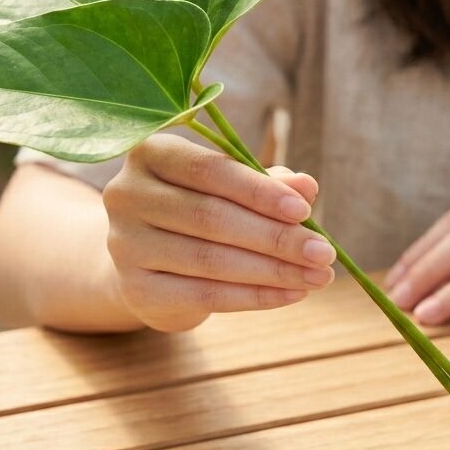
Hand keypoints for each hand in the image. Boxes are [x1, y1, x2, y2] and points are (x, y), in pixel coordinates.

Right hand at [103, 135, 335, 331]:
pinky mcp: (135, 288)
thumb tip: (308, 186)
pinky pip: (205, 294)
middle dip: (276, 237)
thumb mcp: (232, 189)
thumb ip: (267, 183)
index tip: (305, 210)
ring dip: (273, 271)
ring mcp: (125, 244)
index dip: (259, 190)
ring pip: (210, 259)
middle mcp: (127, 194)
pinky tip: (291, 294)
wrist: (149, 262)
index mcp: (150, 153)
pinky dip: (255, 296)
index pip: (209, 170)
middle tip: (323, 252)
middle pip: (211, 217)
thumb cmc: (198, 210)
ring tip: (317, 276)